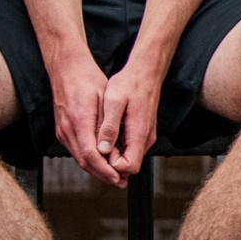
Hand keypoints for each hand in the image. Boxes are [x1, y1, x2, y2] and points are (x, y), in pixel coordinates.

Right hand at [48, 46, 122, 185]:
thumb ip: (105, 124)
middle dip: (103, 175)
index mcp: (79, 121)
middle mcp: (67, 130)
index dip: (105, 169)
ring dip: (97, 170)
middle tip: (121, 183)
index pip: (91, 155)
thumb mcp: (103, 98)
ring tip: (115, 177)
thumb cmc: (88, 80)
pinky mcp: (62, 130)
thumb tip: (108, 149)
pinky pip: (77, 150)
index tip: (118, 177)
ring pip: (79, 158)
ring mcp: (62, 131)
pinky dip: (90, 160)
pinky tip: (103, 162)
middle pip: (84, 162)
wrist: (66, 69)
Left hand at [96, 59, 164, 180]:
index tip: (99, 154)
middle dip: (110, 164)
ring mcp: (145, 136)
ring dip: (112, 156)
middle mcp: (146, 138)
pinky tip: (106, 137)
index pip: (129, 167)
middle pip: (129, 167)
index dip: (111, 166)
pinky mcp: (143, 132)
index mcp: (139, 133)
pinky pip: (129, 148)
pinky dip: (117, 148)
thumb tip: (103, 149)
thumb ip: (109, 127)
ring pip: (129, 158)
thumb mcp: (114, 102)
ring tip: (98, 143)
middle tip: (94, 150)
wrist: (146, 72)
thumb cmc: (130, 84)